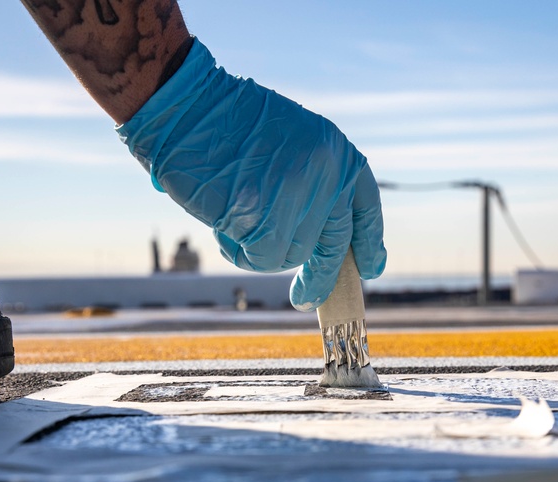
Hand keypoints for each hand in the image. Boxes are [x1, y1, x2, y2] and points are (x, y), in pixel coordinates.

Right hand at [117, 38, 385, 310]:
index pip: (364, 207)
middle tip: (306, 298)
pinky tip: (220, 225)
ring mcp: (299, 198)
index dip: (368, 240)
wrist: (187, 107)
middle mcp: (327, 176)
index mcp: (335, 152)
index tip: (371, 267)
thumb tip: (315, 235)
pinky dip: (238, 252)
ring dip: (259, 250)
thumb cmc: (225, 122)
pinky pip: (260, 259)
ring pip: (291, 255)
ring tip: (231, 220)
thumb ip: (310, 182)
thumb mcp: (288, 140)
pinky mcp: (266, 220)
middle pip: (334, 246)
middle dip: (320, 278)